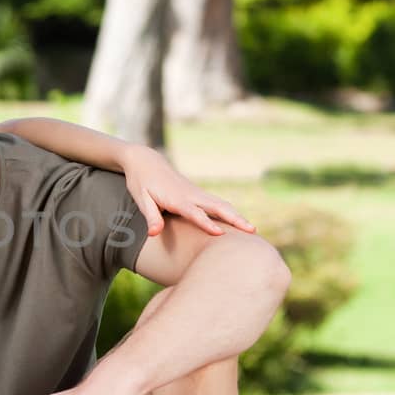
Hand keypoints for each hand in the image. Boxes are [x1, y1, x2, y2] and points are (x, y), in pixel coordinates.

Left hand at [120, 145, 254, 237]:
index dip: (206, 223)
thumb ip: (151, 217)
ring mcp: (196, 193)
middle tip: (252, 232)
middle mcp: (190, 195)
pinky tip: (240, 222)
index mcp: (176, 198)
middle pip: (217, 207)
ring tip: (252, 230)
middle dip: (234, 218)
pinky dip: (231, 212)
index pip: (194, 213)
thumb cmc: (141, 182)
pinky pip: (218, 203)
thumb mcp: (141, 199)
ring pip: (221, 204)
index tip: (220, 233)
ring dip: (237, 216)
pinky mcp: (198, 194)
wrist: (146, 160)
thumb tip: (154, 234)